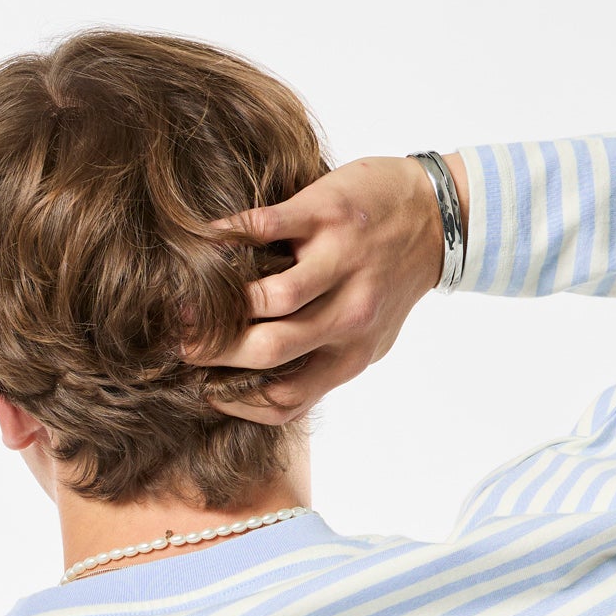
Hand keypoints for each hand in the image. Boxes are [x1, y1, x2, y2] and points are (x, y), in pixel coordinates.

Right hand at [191, 153, 460, 422]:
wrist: (434, 216)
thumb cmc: (389, 280)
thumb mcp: (369, 336)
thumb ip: (324, 360)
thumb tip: (263, 387)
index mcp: (353, 355)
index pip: (287, 398)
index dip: (237, 402)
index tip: (205, 390)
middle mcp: (349, 316)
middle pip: (271, 352)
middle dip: (216, 352)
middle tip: (181, 343)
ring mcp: (340, 262)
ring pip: (271, 299)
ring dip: (219, 302)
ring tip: (185, 300)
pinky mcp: (328, 213)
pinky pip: (267, 227)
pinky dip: (229, 236)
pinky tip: (204, 242)